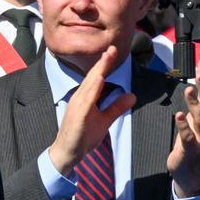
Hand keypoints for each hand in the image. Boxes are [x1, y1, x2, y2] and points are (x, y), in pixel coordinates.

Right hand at [49, 45, 136, 176]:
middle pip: (93, 77)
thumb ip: (116, 107)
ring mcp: (78, 104)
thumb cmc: (83, 136)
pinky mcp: (78, 113)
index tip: (113, 52)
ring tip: (107, 58)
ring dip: (99, 70)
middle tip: (112, 48)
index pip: (97, 78)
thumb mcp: (105, 120)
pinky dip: (93, 87)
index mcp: (86, 98)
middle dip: (103, 62)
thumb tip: (132, 95)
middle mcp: (80, 97)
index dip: (105, 65)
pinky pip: (87, 98)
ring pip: (90, 84)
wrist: (68, 151)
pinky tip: (100, 79)